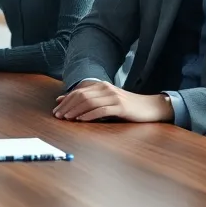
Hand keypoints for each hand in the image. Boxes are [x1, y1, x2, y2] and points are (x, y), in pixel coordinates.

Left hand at [52, 81, 173, 122]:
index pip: (78, 92)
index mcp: (101, 86)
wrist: (149, 107)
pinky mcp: (121, 107)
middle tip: (58, 116)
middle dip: (67, 106)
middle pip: (81, 96)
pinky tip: (81, 120)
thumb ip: (85, 99)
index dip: (65, 101)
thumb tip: (61, 99)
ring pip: (89, 102)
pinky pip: (102, 110)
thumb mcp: (104, 100)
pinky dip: (90, 115)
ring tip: (66, 118)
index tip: (56, 111)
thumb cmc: (125, 106)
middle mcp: (106, 89)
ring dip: (75, 111)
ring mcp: (114, 97)